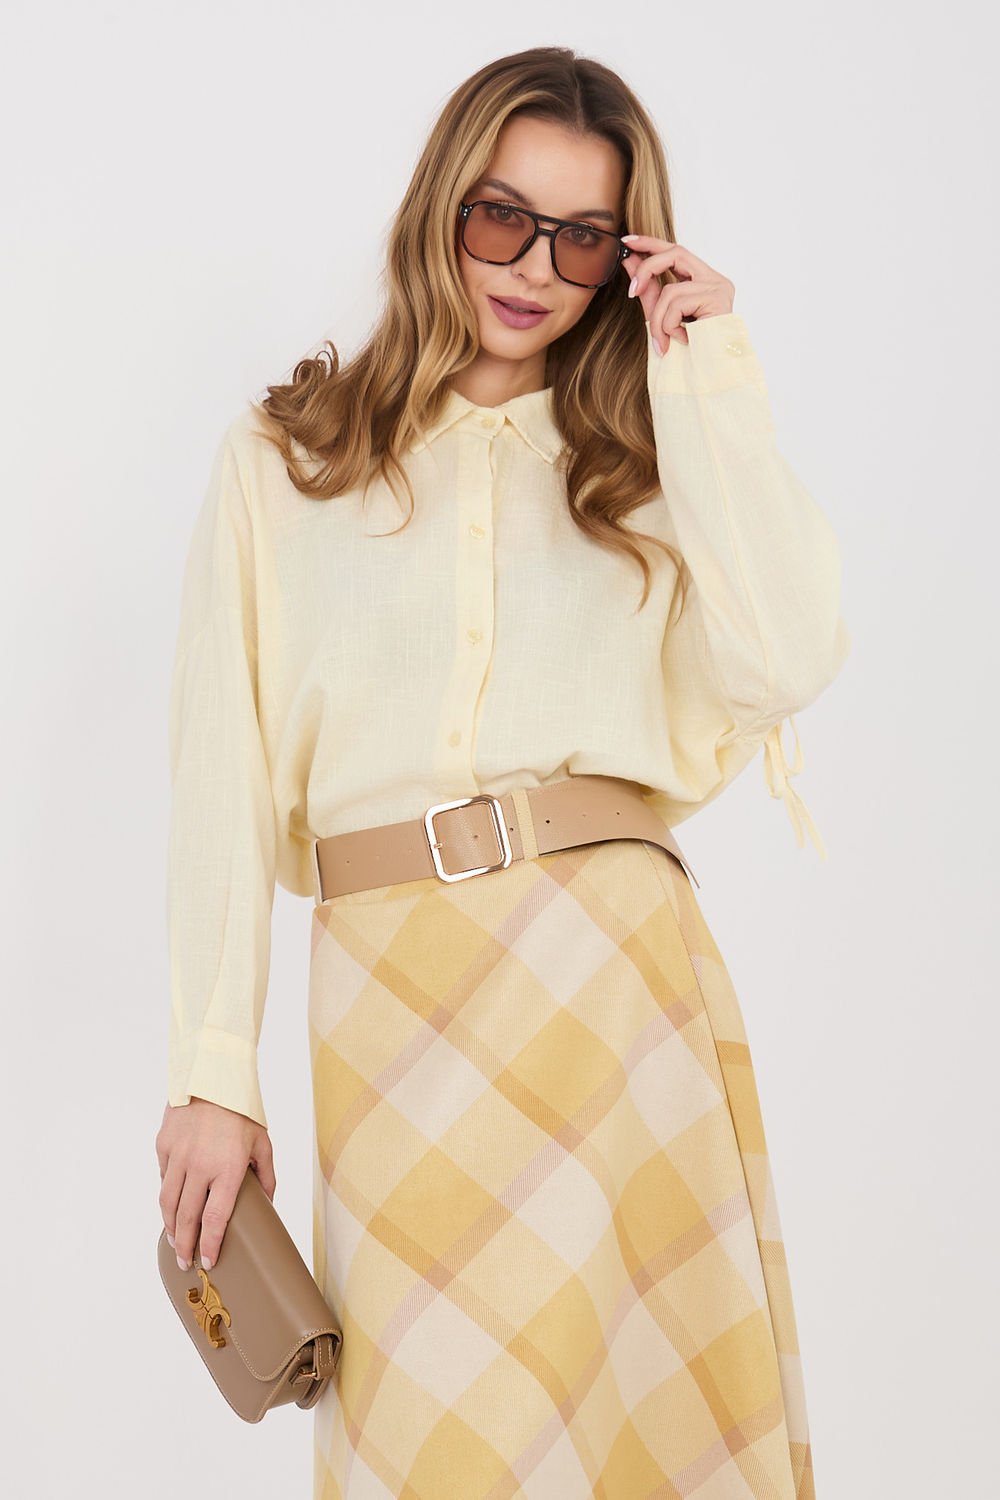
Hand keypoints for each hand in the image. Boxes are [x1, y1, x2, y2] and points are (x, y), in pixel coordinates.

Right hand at [155, 1096, 275, 1272]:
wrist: (213, 1076)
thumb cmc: (242, 1111)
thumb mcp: (263, 1142)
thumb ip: (267, 1176)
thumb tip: (268, 1205)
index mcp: (228, 1168)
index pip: (215, 1218)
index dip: (209, 1244)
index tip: (207, 1261)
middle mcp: (200, 1165)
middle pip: (186, 1218)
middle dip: (184, 1245)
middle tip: (185, 1262)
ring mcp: (178, 1156)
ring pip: (168, 1202)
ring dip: (170, 1226)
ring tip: (175, 1242)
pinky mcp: (164, 1145)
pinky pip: (163, 1178)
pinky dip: (167, 1196)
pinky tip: (172, 1206)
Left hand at [620, 236, 734, 353]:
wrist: (707, 378)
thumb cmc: (687, 352)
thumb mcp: (660, 315)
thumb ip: (647, 287)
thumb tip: (628, 258)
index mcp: (704, 282)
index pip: (676, 252)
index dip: (651, 243)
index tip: (627, 241)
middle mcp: (715, 280)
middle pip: (676, 253)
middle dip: (647, 268)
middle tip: (631, 292)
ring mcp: (719, 288)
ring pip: (671, 288)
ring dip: (658, 319)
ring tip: (663, 342)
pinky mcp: (718, 299)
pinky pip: (677, 303)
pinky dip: (669, 325)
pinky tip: (681, 341)